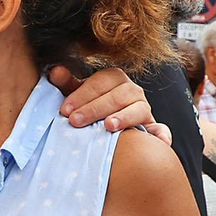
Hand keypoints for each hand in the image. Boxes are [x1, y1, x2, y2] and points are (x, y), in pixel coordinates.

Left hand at [48, 66, 170, 145]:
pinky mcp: (152, 127)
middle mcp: (132, 91)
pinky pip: (159, 130)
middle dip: (95, 108)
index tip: (64, 109)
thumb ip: (67, 84)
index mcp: (114, 78)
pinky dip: (161, 134)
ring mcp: (144, 109)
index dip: (82, 94)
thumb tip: (55, 72)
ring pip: (138, 109)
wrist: (106, 124)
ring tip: (109, 126)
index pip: (101, 81)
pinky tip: (159, 143)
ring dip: (124, 117)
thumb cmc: (89, 106)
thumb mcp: (78, 94)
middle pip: (118, 95)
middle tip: (75, 121)